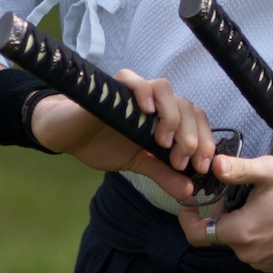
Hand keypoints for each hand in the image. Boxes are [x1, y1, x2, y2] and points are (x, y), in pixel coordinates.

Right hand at [30, 68, 216, 202]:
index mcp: (165, 117)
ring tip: (163, 143)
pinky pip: (133, 81)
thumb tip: (189, 191)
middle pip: (186, 106)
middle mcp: (155, 101)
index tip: (202, 167)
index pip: (196, 119)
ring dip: (171, 117)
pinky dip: (144, 92)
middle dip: (191, 136)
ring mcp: (135, 91)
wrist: (67, 136)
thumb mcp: (138, 163)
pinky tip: (147, 111)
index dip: (206, 141)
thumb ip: (163, 174)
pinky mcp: (113, 87)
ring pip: (165, 89)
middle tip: (181, 162)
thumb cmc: (103, 144)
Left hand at [177, 154, 272, 269]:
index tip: (190, 203)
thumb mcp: (269, 171)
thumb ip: (237, 169)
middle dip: (222, 215)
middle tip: (235, 193)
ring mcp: (266, 262)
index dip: (188, 219)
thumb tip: (213, 165)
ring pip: (240, 243)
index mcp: (242, 232)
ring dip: (241, 225)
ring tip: (259, 202)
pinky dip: (258, 235)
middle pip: (221, 235)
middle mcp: (250, 254)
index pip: (199, 234)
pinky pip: (258, 251)